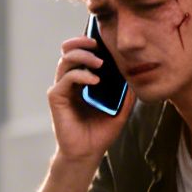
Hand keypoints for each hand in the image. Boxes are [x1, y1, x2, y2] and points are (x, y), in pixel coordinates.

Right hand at [48, 35, 135, 164]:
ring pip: (66, 61)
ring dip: (83, 56)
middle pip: (69, 52)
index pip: (82, 54)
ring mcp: (61, 89)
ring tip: (100, 62)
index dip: (89, 43)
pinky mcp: (56, 98)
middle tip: (97, 43)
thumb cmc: (101, 132)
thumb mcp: (121, 108)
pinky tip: (95, 80)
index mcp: (83, 81)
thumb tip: (136, 72)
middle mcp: (70, 82)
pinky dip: (80, 75)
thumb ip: (126, 91)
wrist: (88, 153)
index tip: (104, 39)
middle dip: (82, 43)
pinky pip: (66, 79)